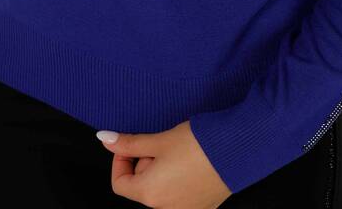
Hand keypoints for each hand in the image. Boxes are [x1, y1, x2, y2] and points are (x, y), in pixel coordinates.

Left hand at [96, 119, 232, 207]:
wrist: (237, 149)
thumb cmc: (198, 144)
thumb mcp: (159, 140)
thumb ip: (129, 143)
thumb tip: (105, 139)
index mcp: (150, 194)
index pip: (120, 184)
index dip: (121, 160)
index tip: (132, 143)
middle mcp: (166, 208)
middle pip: (142, 186)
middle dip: (146, 162)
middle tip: (161, 142)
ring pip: (161, 189)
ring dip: (162, 169)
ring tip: (178, 149)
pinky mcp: (202, 206)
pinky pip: (180, 193)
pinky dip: (178, 177)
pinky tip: (191, 160)